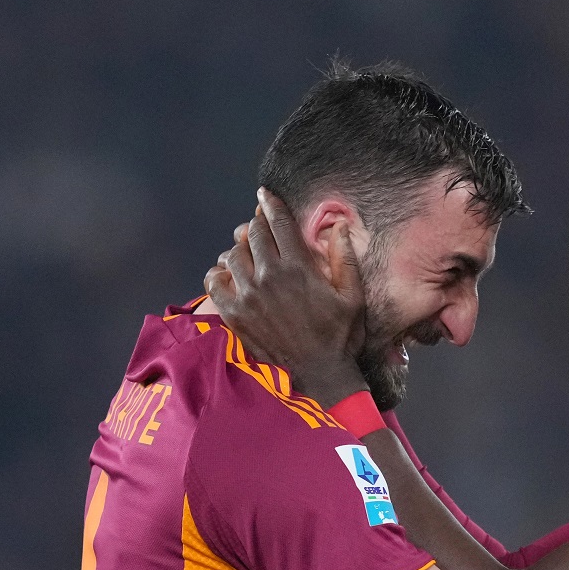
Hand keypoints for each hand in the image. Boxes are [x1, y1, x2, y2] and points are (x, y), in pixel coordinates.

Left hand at [204, 188, 368, 405]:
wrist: (320, 374)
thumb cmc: (341, 335)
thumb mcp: (353, 296)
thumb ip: (344, 258)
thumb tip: (339, 224)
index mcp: (299, 268)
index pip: (279, 224)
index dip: (271, 205)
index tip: (265, 194)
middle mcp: (269, 277)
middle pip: (252, 235)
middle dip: (257, 226)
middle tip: (260, 227)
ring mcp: (248, 296)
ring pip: (233, 255)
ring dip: (240, 249)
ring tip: (247, 252)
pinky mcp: (234, 315)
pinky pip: (214, 282)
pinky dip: (218, 273)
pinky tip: (229, 275)